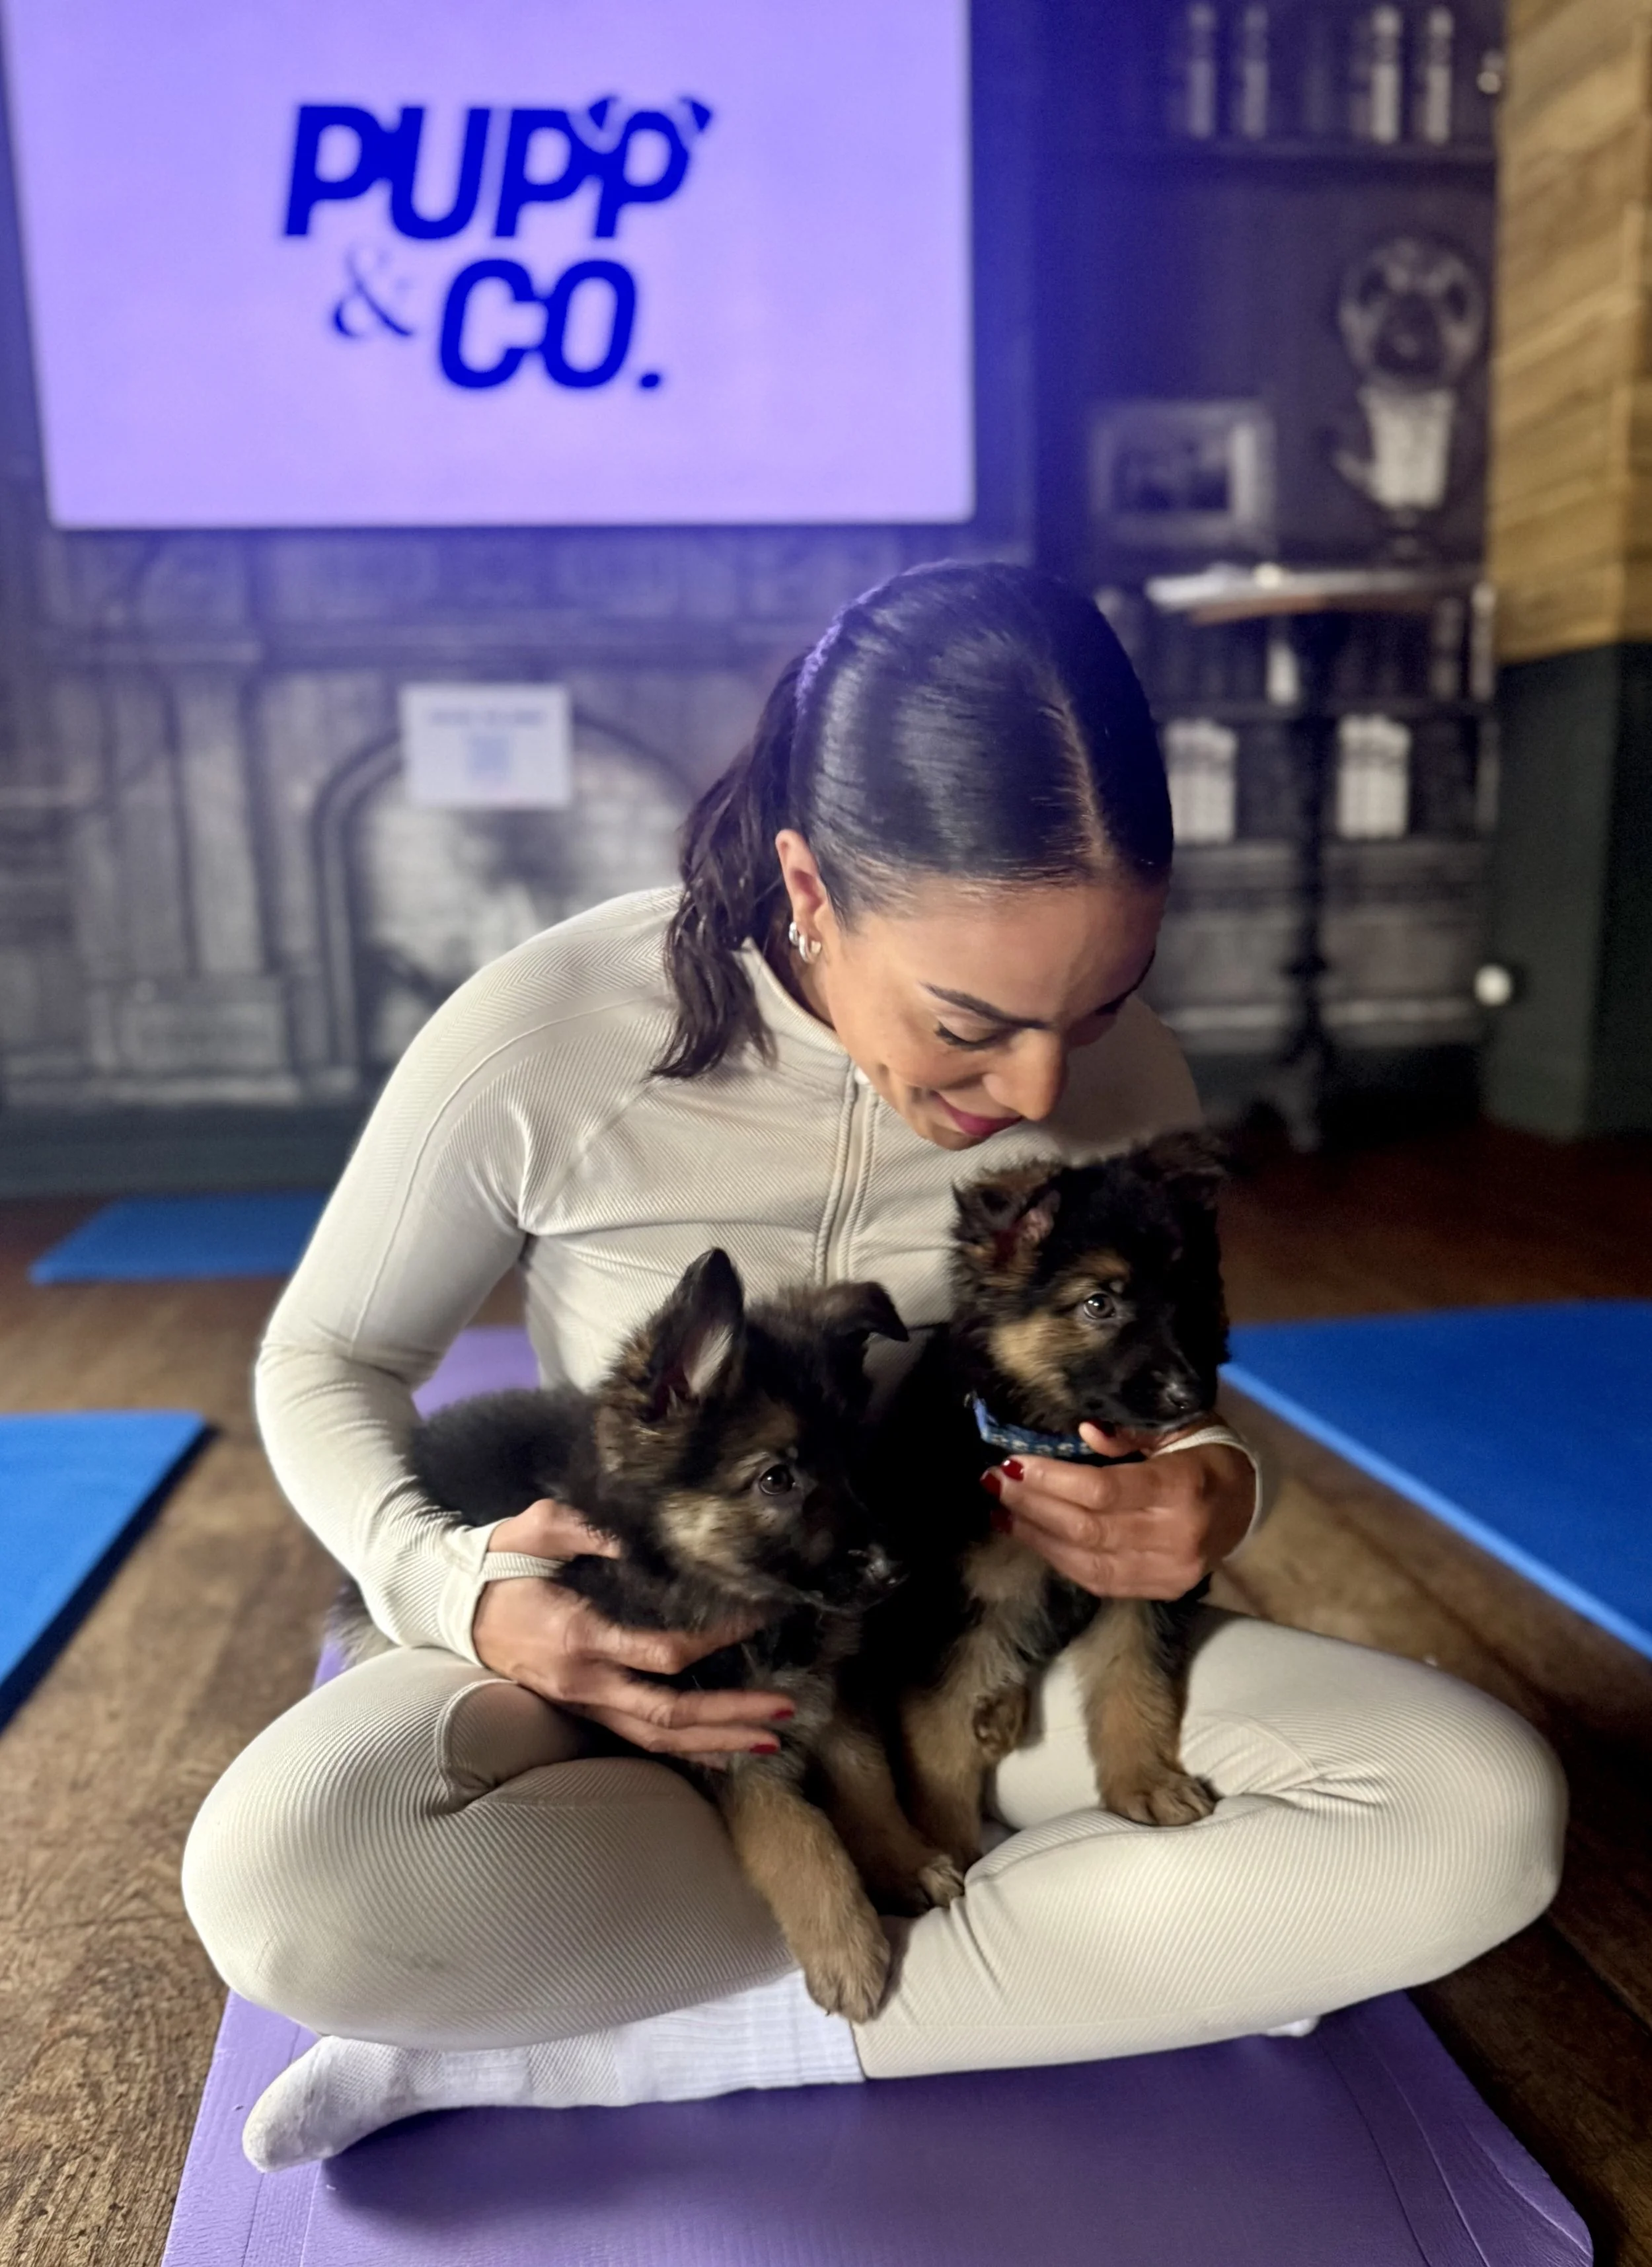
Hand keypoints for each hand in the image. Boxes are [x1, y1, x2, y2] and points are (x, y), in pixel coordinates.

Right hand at [471, 1498, 793, 1763]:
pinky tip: (723, 1754)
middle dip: (730, 1716)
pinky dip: (684, 1751)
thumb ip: (590, 1526)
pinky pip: (638, 1739)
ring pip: (657, 1738)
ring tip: (770, 1742)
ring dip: (716, 1743)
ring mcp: (582, 1703)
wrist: (452, 1606)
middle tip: (785, 1711)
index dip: (715, 1642)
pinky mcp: (582, 1709)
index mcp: (580, 1634)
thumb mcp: (539, 1527)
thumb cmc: (501, 1562)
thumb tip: (642, 1531)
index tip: (757, 1620)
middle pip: (669, 1714)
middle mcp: (585, 1681)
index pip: (663, 1653)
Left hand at [980, 1427, 1253, 1599]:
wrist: (1248, 1505)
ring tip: (1000, 1511)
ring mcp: (1169, 1572)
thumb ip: (1129, 1432)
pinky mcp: (1160, 1590)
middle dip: (1032, 1506)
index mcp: (1181, 1488)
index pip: (1103, 1491)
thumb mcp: (1177, 1427)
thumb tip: (1080, 1432)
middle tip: (994, 1481)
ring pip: (1086, 1562)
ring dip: (1036, 1536)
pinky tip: (1032, 1536)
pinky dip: (1059, 1558)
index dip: (1051, 1480)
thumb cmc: (1205, 1453)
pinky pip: (1098, 1580)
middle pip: (1087, 1529)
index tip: (1012, 1463)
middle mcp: (1176, 1538)